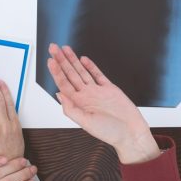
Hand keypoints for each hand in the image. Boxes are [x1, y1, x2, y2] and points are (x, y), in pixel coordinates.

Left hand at [47, 44, 160, 164]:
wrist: (130, 131)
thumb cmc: (109, 131)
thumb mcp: (86, 123)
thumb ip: (72, 109)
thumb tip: (59, 95)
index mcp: (78, 104)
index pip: (63, 84)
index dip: (56, 72)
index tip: (50, 61)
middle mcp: (86, 95)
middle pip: (70, 74)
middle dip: (62, 61)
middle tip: (54, 48)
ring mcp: (97, 91)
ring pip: (82, 72)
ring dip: (73, 60)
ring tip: (66, 49)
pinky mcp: (109, 88)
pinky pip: (98, 74)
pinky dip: (91, 66)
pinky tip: (84, 59)